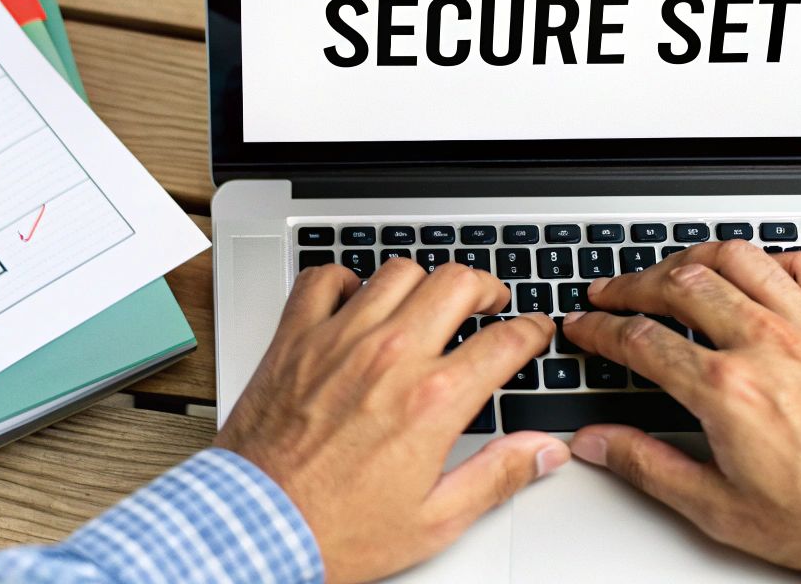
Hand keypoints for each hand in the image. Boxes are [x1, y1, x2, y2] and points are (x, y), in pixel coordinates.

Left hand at [217, 259, 567, 583]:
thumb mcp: (435, 519)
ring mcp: (340, 340)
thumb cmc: (337, 529)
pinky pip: (324, 277)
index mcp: (432, 400)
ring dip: (424, 282)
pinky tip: (357, 299)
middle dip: (486, 288)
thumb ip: (498, 475)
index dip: (532, 331)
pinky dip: (346, 279)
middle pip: (458, 283)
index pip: (506, 341)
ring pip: (398, 271)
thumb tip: (543, 452)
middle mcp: (390, 357)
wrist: (257, 526)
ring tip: (430, 301)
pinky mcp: (296, 338)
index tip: (533, 332)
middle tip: (489, 304)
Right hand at [562, 243, 800, 570]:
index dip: (601, 328)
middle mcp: (764, 343)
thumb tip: (597, 443)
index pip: (642, 339)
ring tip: (673, 268)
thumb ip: (647, 466)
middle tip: (612, 292)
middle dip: (634, 283)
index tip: (585, 326)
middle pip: (682, 284)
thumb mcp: (716, 506)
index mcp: (725, 388)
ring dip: (696, 257)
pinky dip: (775, 259)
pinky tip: (760, 269)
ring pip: (740, 259)